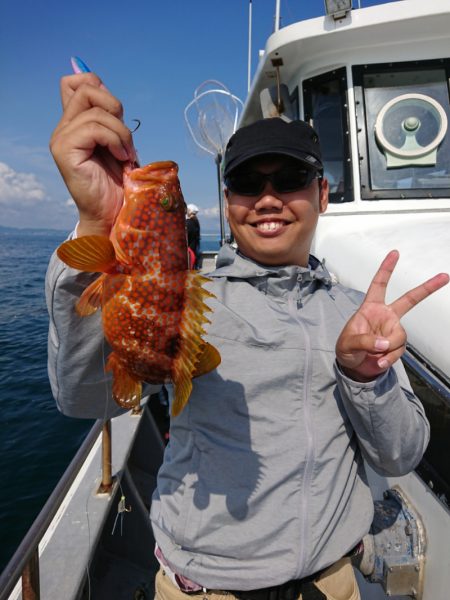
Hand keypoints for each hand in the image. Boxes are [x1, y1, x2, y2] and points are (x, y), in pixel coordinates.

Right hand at [49, 73, 136, 236]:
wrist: (111, 213)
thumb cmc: (116, 182)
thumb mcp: (117, 141)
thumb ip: (109, 117)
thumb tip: (103, 85)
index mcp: (74, 123)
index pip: (75, 83)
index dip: (99, 87)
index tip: (117, 114)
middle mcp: (63, 128)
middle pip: (85, 88)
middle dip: (115, 107)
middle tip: (125, 137)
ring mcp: (61, 138)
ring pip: (96, 112)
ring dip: (121, 133)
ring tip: (127, 155)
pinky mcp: (64, 150)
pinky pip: (94, 129)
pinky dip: (115, 141)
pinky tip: (121, 158)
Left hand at [336, 250, 448, 381]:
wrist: (353, 367)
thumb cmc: (346, 349)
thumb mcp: (347, 343)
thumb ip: (364, 341)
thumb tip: (384, 343)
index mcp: (370, 308)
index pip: (379, 285)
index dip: (386, 269)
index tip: (394, 253)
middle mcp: (385, 316)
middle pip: (409, 300)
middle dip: (427, 288)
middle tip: (444, 276)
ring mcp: (393, 330)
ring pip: (400, 336)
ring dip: (387, 349)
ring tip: (373, 354)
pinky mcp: (396, 345)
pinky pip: (398, 351)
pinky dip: (388, 358)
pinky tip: (379, 362)